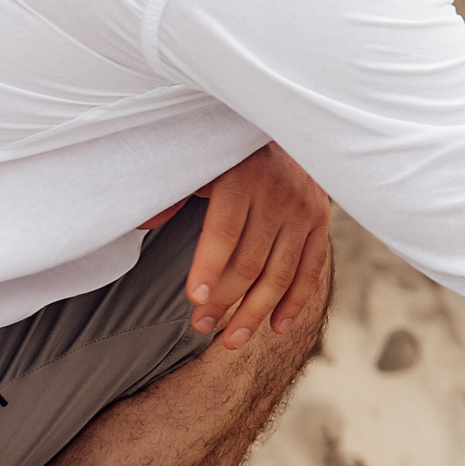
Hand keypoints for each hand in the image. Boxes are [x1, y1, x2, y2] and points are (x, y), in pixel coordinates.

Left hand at [183, 143, 330, 349]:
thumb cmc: (230, 150)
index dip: (209, 268)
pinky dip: (295, 302)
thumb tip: (143, 221)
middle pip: (252, 262)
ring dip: (256, 313)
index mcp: (244, 178)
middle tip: (201, 328)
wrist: (288, 126)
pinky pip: (311, 270)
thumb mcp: (200, 159)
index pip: (225, 232)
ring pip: (281, 274)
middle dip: (225, 301)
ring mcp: (304, 212)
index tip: (194, 300)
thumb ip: (173, 191)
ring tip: (231, 340)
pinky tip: (276, 328)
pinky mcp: (321, 223)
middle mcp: (280, 196)